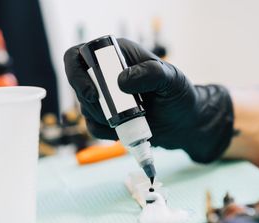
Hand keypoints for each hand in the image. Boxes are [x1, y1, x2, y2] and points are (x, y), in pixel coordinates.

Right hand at [64, 38, 233, 162]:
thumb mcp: (171, 80)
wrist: (183, 123)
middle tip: (115, 114)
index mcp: (115, 54)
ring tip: (130, 119)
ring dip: (103, 119)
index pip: (77, 56)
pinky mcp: (104, 118)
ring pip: (84, 109)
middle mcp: (103, 74)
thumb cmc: (179, 95)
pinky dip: (105, 132)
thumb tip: (121, 81)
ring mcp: (102, 97)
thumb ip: (151, 74)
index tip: (91, 94)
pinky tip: (124, 130)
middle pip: (77, 86)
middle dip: (93, 104)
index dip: (75, 73)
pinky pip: (92, 127)